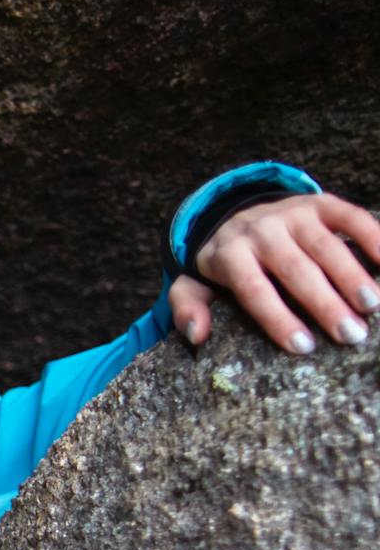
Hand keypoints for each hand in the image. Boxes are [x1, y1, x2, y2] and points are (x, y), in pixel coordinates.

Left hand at [170, 193, 379, 354]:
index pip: (254, 289)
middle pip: (296, 270)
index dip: (278, 319)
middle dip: (325, 304)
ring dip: (353, 276)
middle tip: (351, 335)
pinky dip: (373, 237)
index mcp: (229, 255)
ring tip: (373, 306)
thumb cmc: (221, 266)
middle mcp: (261, 231)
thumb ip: (188, 308)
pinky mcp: (319, 203)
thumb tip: (197, 335)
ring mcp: (292, 214)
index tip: (303, 347)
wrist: (235, 215)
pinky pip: (350, 217)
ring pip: (326, 246)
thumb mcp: (193, 285)